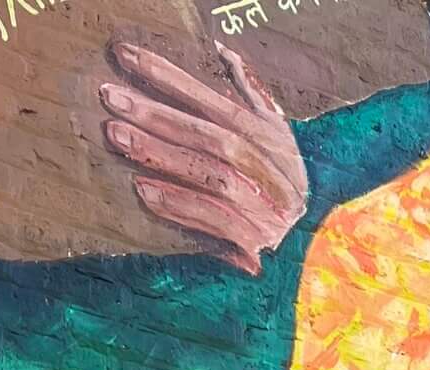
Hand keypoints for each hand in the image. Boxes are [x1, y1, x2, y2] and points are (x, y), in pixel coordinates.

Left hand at [99, 42, 306, 276]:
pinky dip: (178, 205)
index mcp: (273, 140)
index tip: (128, 58)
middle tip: (112, 98)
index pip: (216, 101)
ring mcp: (268, 210)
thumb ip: (252, 96)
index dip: (172, 78)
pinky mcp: (259, 245)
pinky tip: (144, 191)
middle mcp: (273, 172)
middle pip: (212, 137)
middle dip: (159, 115)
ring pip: (212, 176)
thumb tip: (223, 53)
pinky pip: (214, 221)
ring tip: (118, 137)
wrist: (316, 256)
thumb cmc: (283, 190)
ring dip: (163, 156)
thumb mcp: (277, 139)